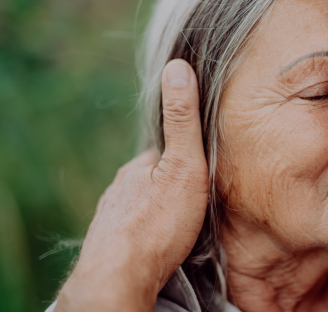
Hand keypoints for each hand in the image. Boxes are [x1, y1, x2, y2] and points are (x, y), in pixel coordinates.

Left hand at [55, 59, 207, 311]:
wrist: (121, 275)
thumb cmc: (159, 223)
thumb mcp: (183, 166)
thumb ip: (182, 120)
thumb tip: (176, 66)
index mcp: (142, 165)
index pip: (167, 147)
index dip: (185, 149)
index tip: (202, 154)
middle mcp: (123, 185)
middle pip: (153, 174)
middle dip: (172, 178)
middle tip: (196, 192)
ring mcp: (114, 212)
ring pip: (142, 200)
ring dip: (158, 204)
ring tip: (181, 217)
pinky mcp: (111, 238)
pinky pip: (134, 224)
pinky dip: (147, 224)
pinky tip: (159, 237)